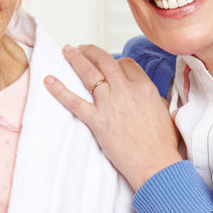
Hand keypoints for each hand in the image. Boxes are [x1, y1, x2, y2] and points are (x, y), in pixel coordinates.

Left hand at [43, 44, 182, 190]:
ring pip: (89, 73)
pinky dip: (59, 90)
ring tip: (66, 51)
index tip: (108, 64)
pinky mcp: (96, 121)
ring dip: (75, 59)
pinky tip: (48, 80)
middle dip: (91, 51)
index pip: (126, 64)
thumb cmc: (162, 144)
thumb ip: (152, 98)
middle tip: (81, 48)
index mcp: (144, 87)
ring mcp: (109, 104)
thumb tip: (145, 94)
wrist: (155, 164)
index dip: (115, 61)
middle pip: (105, 61)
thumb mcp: (163, 112)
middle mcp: (126, 91)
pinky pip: (74, 101)